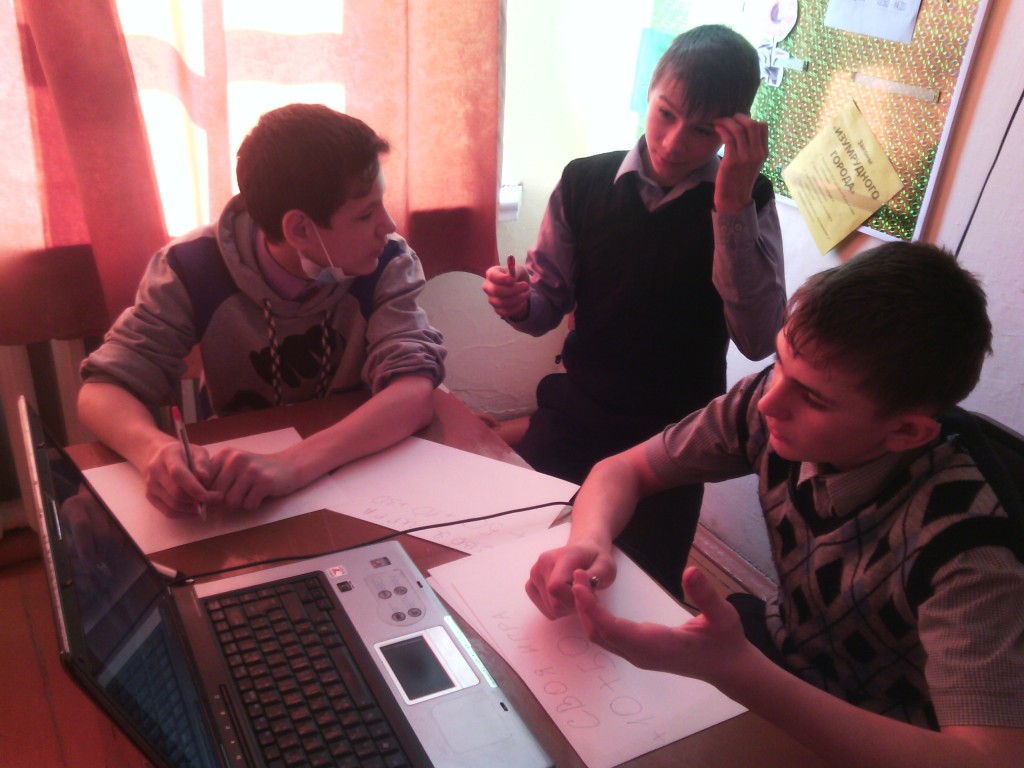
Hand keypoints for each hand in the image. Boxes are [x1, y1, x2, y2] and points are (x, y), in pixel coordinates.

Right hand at [143, 440, 219, 517]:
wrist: (161, 458)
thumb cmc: (185, 454)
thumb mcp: (197, 451)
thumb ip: (202, 463)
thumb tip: (204, 477)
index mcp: (166, 455)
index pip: (177, 474)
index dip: (193, 487)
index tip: (210, 496)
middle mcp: (154, 470)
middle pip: (176, 493)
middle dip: (198, 500)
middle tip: (217, 500)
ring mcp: (150, 485)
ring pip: (173, 505)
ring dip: (194, 509)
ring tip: (211, 506)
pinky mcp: (150, 497)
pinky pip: (169, 512)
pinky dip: (185, 514)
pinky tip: (197, 510)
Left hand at [206, 448, 299, 511]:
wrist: (287, 467)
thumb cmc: (255, 472)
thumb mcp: (232, 468)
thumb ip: (215, 478)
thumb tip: (198, 501)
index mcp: (224, 454)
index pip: (202, 481)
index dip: (206, 495)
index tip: (214, 499)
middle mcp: (236, 458)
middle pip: (216, 494)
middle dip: (224, 502)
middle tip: (236, 497)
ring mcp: (251, 469)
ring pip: (231, 502)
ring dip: (239, 504)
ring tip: (248, 494)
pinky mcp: (265, 481)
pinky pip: (248, 504)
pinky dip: (252, 505)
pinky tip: (259, 495)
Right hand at [482, 261, 529, 320]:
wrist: (518, 287)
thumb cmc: (516, 275)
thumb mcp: (517, 270)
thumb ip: (514, 272)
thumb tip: (511, 278)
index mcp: (491, 273)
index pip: (491, 275)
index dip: (501, 278)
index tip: (512, 279)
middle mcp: (488, 287)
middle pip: (496, 290)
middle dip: (513, 290)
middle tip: (526, 286)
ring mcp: (491, 299)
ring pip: (502, 302)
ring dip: (518, 299)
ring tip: (527, 293)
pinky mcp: (497, 309)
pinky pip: (505, 311)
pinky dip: (516, 308)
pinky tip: (522, 302)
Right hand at [525, 543, 615, 619]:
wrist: (584, 552)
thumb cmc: (595, 560)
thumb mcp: (606, 566)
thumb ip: (597, 575)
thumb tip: (579, 583)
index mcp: (563, 556)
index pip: (556, 587)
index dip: (572, 599)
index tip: (585, 593)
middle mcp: (543, 562)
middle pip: (553, 602)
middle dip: (571, 605)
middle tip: (582, 594)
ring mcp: (534, 572)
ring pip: (548, 608)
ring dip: (565, 607)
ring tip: (574, 593)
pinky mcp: (531, 583)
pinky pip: (542, 607)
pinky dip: (554, 608)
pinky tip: (564, 597)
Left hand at [572, 566, 750, 685]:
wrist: (729, 668)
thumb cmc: (726, 641)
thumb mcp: (723, 615)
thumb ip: (706, 594)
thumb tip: (691, 571)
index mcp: (657, 645)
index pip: (613, 629)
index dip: (592, 608)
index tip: (579, 584)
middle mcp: (642, 654)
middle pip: (599, 634)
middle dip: (583, 606)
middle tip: (576, 575)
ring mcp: (639, 656)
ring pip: (601, 637)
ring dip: (587, 612)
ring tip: (582, 583)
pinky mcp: (640, 653)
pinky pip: (609, 637)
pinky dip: (596, 618)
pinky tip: (595, 599)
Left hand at [713, 113, 768, 213]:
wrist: (734, 200)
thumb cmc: (739, 181)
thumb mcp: (750, 164)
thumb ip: (750, 148)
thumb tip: (743, 130)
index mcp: (763, 152)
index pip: (762, 126)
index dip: (749, 119)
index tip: (738, 120)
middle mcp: (757, 153)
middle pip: (752, 124)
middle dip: (738, 116)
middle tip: (728, 117)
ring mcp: (745, 157)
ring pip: (738, 129)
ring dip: (726, 121)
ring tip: (718, 121)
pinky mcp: (732, 161)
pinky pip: (728, 137)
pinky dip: (721, 129)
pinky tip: (716, 128)